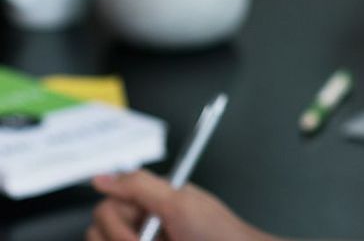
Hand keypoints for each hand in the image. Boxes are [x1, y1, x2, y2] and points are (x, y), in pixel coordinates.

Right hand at [88, 170, 274, 240]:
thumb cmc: (217, 233)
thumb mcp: (179, 204)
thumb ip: (140, 186)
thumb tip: (102, 177)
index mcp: (149, 203)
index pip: (106, 207)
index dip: (116, 224)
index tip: (136, 235)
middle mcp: (141, 225)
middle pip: (98, 232)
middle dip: (121, 238)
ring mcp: (142, 240)